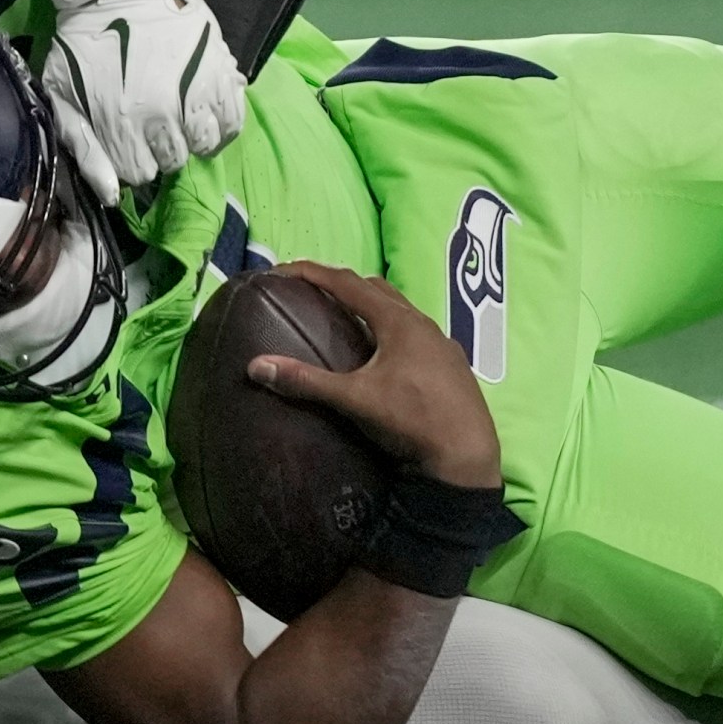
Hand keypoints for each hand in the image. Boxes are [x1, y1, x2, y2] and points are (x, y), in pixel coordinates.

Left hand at [43, 0, 246, 199]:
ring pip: (204, 146)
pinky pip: (234, 122)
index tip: (129, 139)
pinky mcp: (221, 75)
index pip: (138, 173)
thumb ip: (84, 148)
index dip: (133, 159)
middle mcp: (161, 115)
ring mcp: (195, 95)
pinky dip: (223, 126)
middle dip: (160, 148)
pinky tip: (207, 114)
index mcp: (121, 123)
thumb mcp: (64, 94)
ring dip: (192, 138)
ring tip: (180, 118)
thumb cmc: (86, 42)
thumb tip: (111, 195)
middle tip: (153, 123)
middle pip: (172, 161)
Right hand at [243, 261, 500, 488]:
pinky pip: (416, 332)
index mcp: (397, 321)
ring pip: (400, 309)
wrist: (467, 454)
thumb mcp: (355, 399)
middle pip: (376, 289)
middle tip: (312, 290)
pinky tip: (385, 353)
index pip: (347, 283)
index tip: (282, 270)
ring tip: (345, 317)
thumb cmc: (411, 419)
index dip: (312, 272)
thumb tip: (256, 366)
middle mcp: (422, 322)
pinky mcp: (451, 363)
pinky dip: (392, 328)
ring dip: (371, 305)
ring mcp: (441, 342)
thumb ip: (306, 381)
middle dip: (342, 283)